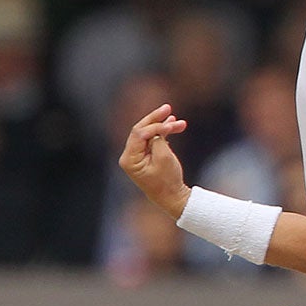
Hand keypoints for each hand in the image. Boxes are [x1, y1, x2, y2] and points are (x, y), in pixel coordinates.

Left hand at [119, 103, 190, 217]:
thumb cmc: (167, 180)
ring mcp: (136, 156)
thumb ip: (158, 139)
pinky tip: (174, 125)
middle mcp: (129, 156)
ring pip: (148, 134)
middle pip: (141, 130)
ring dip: (163, 126)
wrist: (172, 198)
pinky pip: (153, 140)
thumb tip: (159, 128)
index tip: (172, 124)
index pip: (139, 134)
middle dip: (156, 119)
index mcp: (128, 159)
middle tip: (168, 107)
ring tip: (177, 119)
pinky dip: (163, 133)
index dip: (155, 126)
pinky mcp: (145, 156)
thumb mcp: (164, 157)